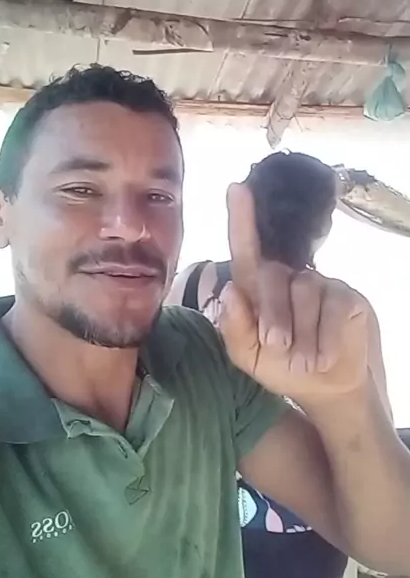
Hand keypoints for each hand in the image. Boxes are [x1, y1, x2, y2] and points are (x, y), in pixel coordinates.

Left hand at [220, 183, 369, 403]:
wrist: (328, 389)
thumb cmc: (284, 368)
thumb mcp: (250, 357)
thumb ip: (235, 329)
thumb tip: (232, 291)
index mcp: (257, 291)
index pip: (246, 250)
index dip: (241, 219)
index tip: (237, 188)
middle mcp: (287, 279)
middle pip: (272, 276)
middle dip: (273, 315)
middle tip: (277, 346)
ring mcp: (318, 284)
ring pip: (304, 292)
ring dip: (302, 334)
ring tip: (305, 359)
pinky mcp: (345, 296)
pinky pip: (331, 307)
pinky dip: (325, 338)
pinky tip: (325, 354)